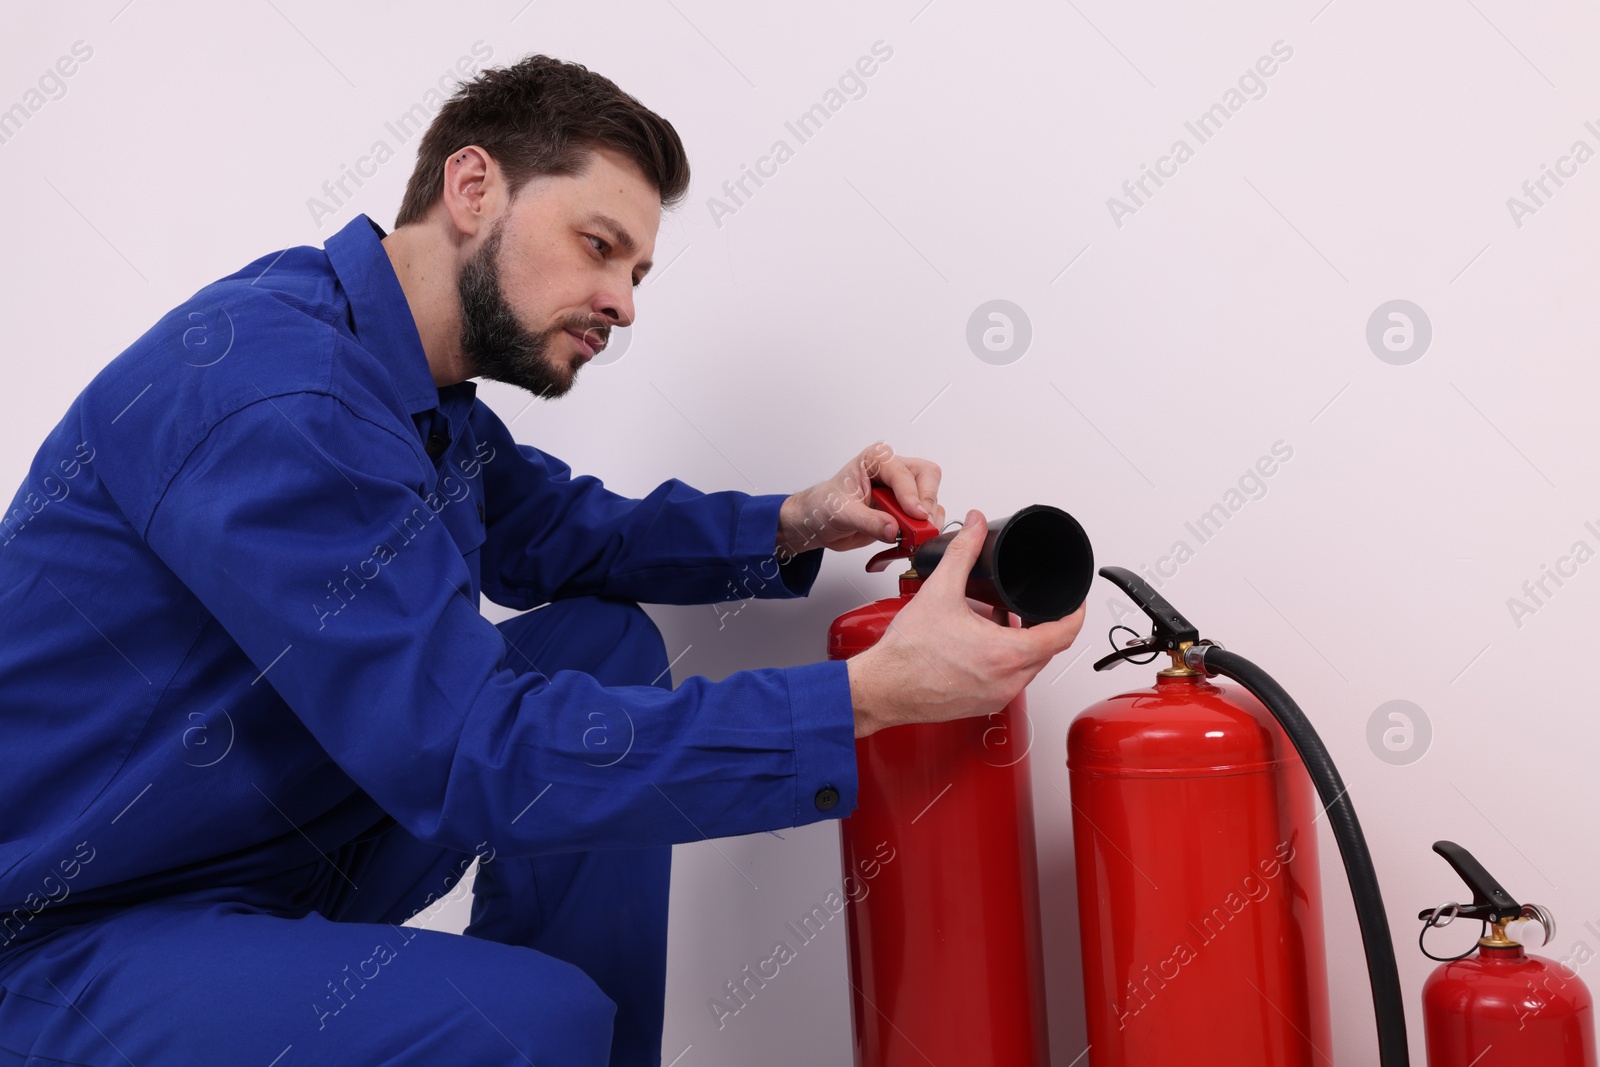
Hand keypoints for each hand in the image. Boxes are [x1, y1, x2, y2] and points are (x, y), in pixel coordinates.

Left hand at [776, 441, 943, 559]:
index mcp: (876, 460)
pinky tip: (910, 539)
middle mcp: (893, 470)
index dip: (912, 495)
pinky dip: (924, 529)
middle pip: (927, 476)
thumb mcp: (842, 513)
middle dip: (926, 502)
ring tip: (912, 535)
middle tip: (920, 525)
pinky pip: (928, 516)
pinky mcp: (906, 509)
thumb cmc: (824, 506)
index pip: (904, 473)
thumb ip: (869, 522)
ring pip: (931, 497)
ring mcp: (902, 490)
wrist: (819, 522)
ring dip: (926, 519)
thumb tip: (894, 529)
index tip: (916, 515)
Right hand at [845, 510, 1085, 736]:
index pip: (1063, 634)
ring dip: (1022, 643)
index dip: (1075, 613)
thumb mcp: (940, 592)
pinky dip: (1004, 661)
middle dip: (1042, 625)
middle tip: (1028, 605)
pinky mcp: (983, 705)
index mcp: (1006, 654)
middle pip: (1047, 650)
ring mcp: (997, 696)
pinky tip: (981, 645)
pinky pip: (1009, 681)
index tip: (1075, 601)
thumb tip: (977, 527)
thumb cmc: (908, 654)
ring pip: (1028, 666)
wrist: (883, 688)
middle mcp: (1008, 681)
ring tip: (999, 622)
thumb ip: (963, 553)